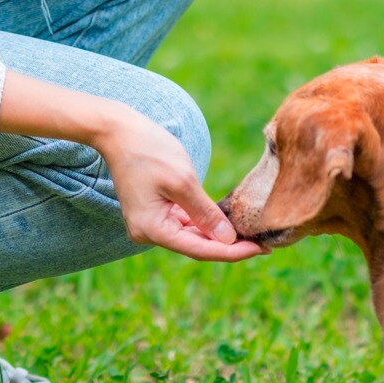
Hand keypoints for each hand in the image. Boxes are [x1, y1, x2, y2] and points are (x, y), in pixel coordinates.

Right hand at [93, 105, 263, 264]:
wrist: (119, 130)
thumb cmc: (149, 150)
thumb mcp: (183, 181)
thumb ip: (205, 213)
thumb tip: (228, 240)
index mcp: (152, 229)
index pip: (199, 249)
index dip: (232, 252)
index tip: (260, 249)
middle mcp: (149, 232)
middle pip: (196, 245)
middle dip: (229, 245)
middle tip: (264, 244)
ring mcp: (151, 223)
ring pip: (193, 235)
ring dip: (219, 235)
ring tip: (252, 235)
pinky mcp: (156, 211)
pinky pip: (185, 222)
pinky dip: (206, 222)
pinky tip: (230, 223)